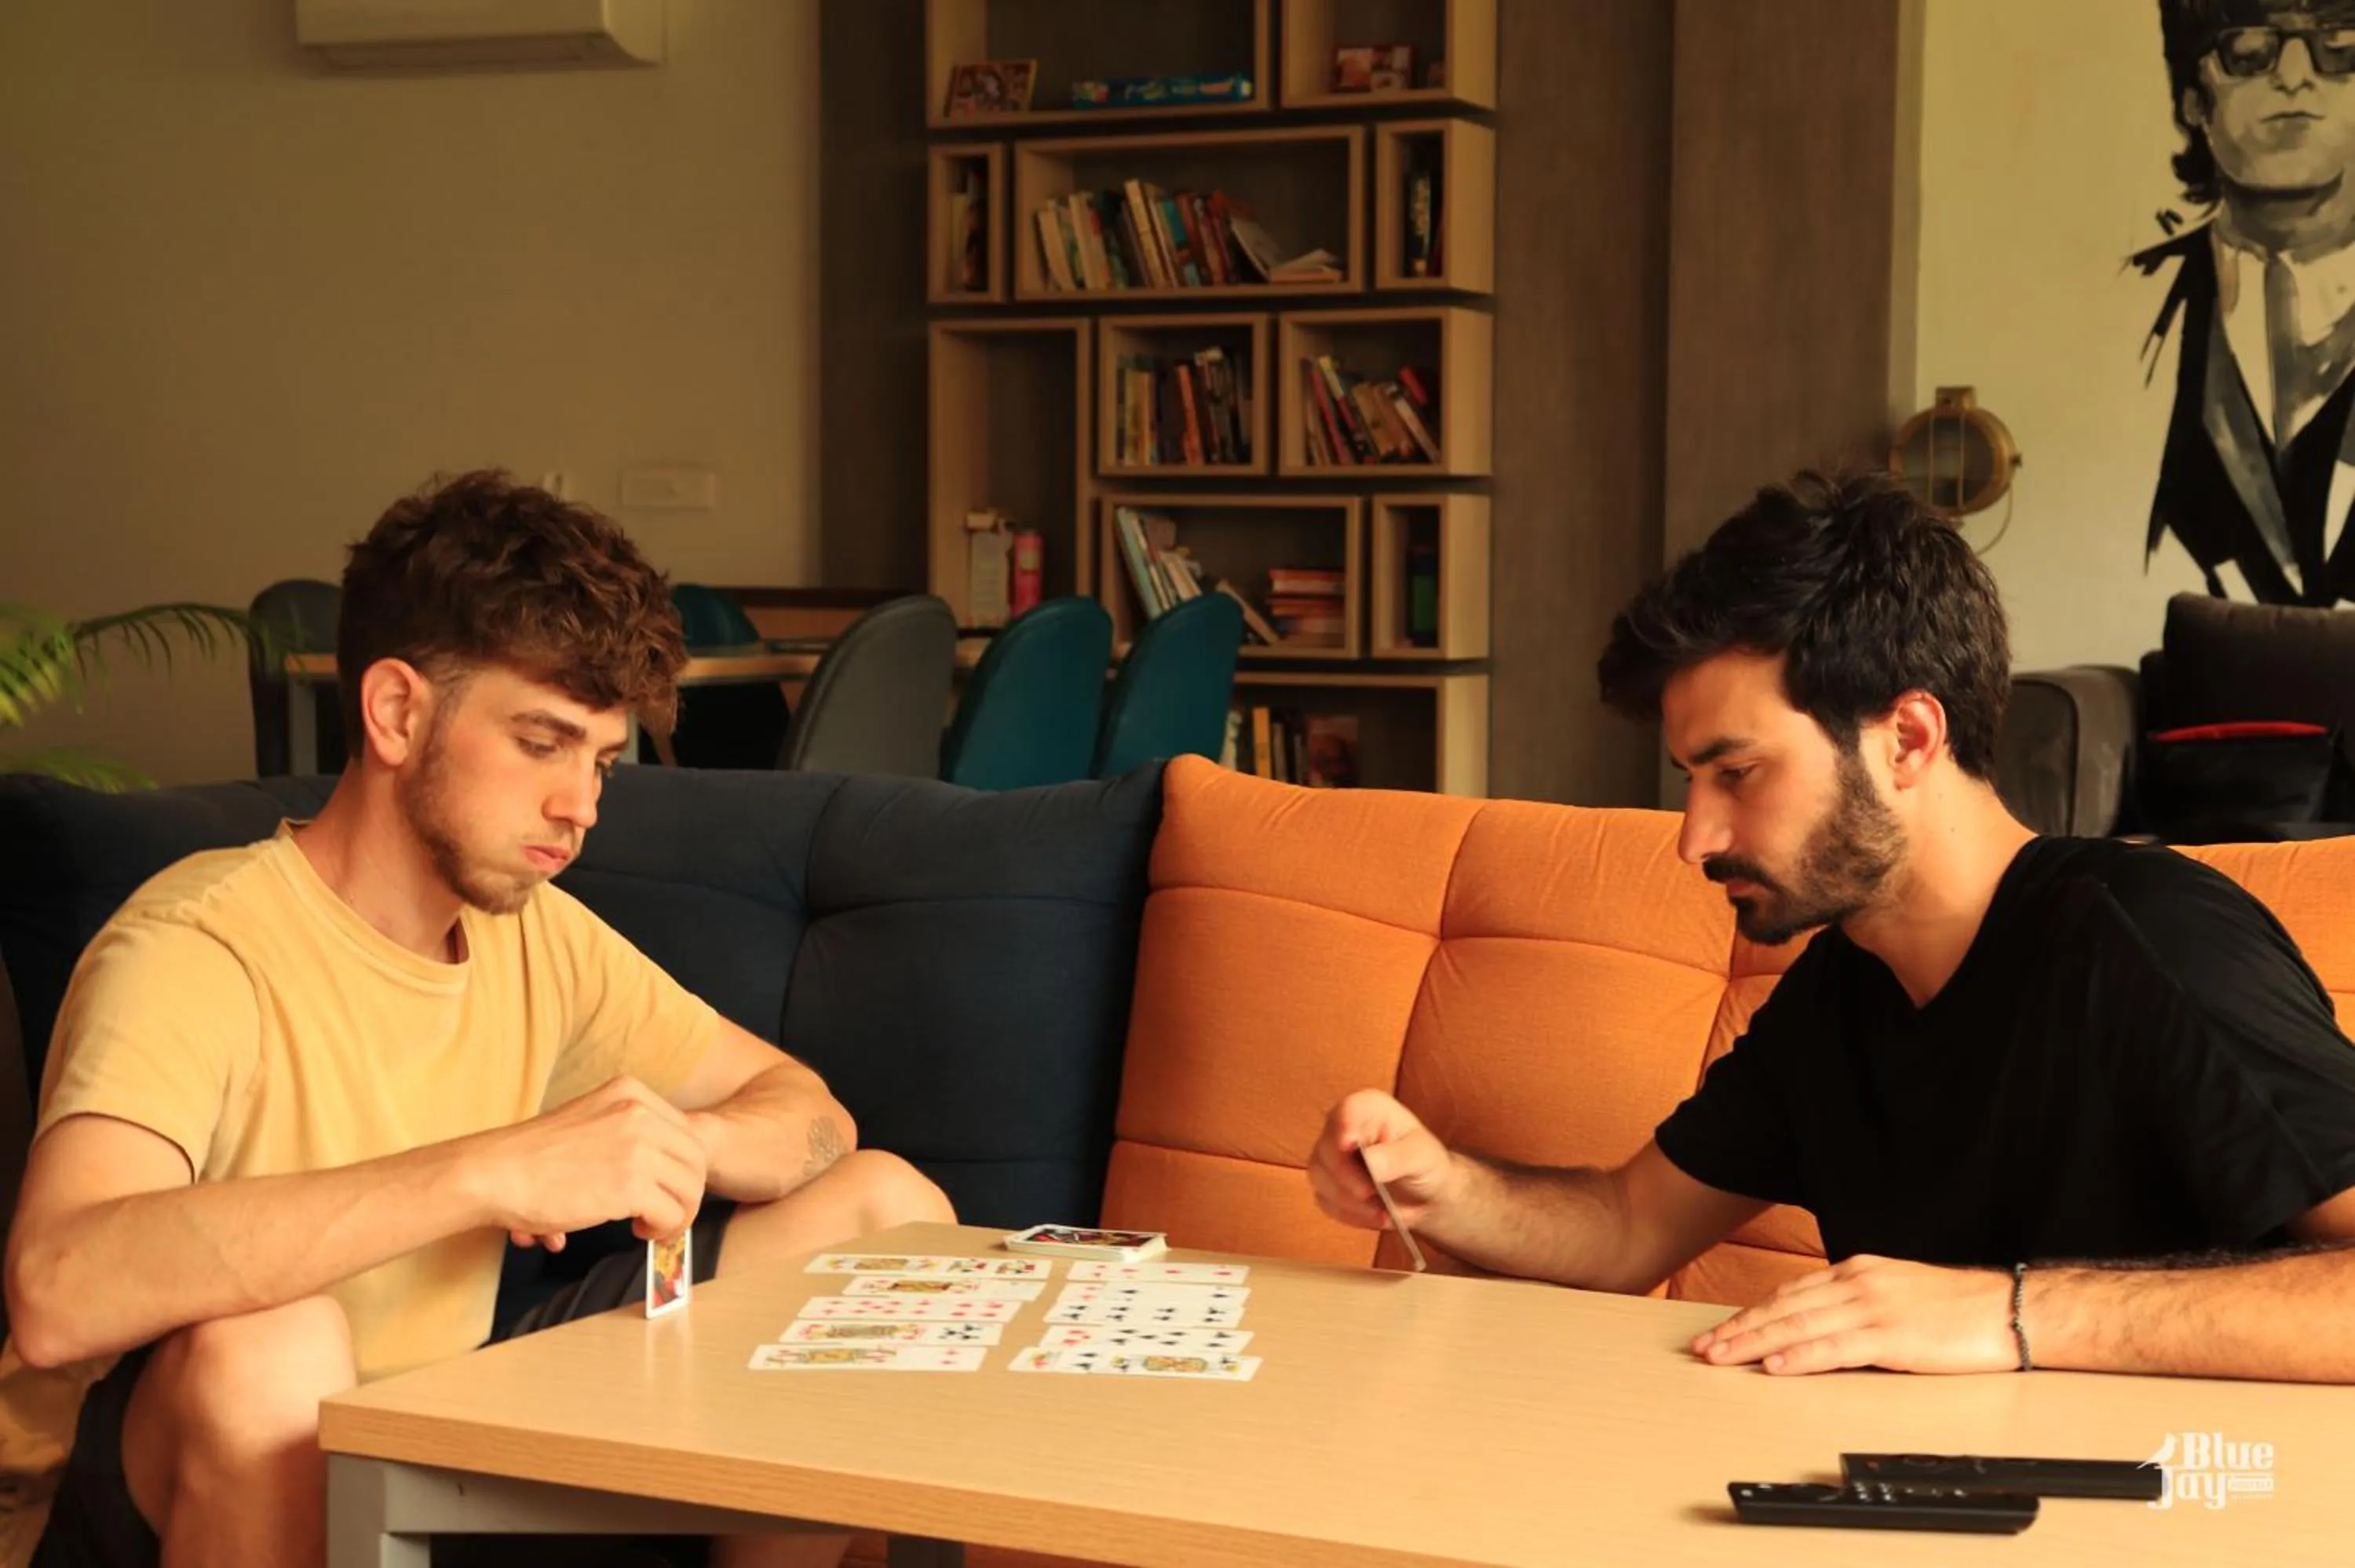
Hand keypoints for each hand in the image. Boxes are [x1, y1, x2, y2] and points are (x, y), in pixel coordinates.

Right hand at [468, 1076, 707, 1244]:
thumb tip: (660, 1166)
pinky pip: (672, 1213)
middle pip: (697, 1160)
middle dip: (688, 1193)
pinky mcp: (630, 1184)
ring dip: (677, 1215)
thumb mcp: (589, 1118)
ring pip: (691, 1189)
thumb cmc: (531, 1156)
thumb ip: (627, 1131)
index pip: (686, 1132)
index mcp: (630, 1091)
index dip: (683, 1168)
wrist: (492, 1173)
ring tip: (649, 1226)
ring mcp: (637, 1147)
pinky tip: (639, 1231)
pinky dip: (663, 1229)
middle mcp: (639, 1113)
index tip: (666, 1188)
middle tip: (665, 1214)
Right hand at [1306, 1089, 1452, 1231]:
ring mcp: (1331, 1155)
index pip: (1347, 1111)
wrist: (1426, 1194)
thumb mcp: (1421, 1157)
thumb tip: (1370, 1163)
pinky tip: (1373, 1216)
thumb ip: (1397, 1158)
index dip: (1344, 1128)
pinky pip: (1325, 1200)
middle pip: (1327, 1148)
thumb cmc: (1426, 1163)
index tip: (1350, 1146)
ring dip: (1349, 1201)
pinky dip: (1349, 1213)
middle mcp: (1342, 1127)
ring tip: (1381, 1213)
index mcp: (1368, 1108)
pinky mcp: (1327, 1183)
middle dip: (1347, 1176)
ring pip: (1320, 1176)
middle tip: (1371, 1194)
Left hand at [1690, 1255, 2015, 1374]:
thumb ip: (1858, 1302)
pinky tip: (1774, 1367)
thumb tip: (1821, 1324)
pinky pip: (1835, 1349)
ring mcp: (1873, 1309)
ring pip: (1799, 1326)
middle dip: (1740, 1328)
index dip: (1752, 1312)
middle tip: (1705, 1347)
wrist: (2010, 1310)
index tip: (1722, 1329)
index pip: (1790, 1292)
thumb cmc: (1959, 1307)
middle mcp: (1858, 1284)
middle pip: (1785, 1307)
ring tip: (1723, 1357)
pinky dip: (1800, 1358)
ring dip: (1755, 1344)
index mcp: (1857, 1271)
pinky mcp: (1892, 1337)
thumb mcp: (1897, 1292)